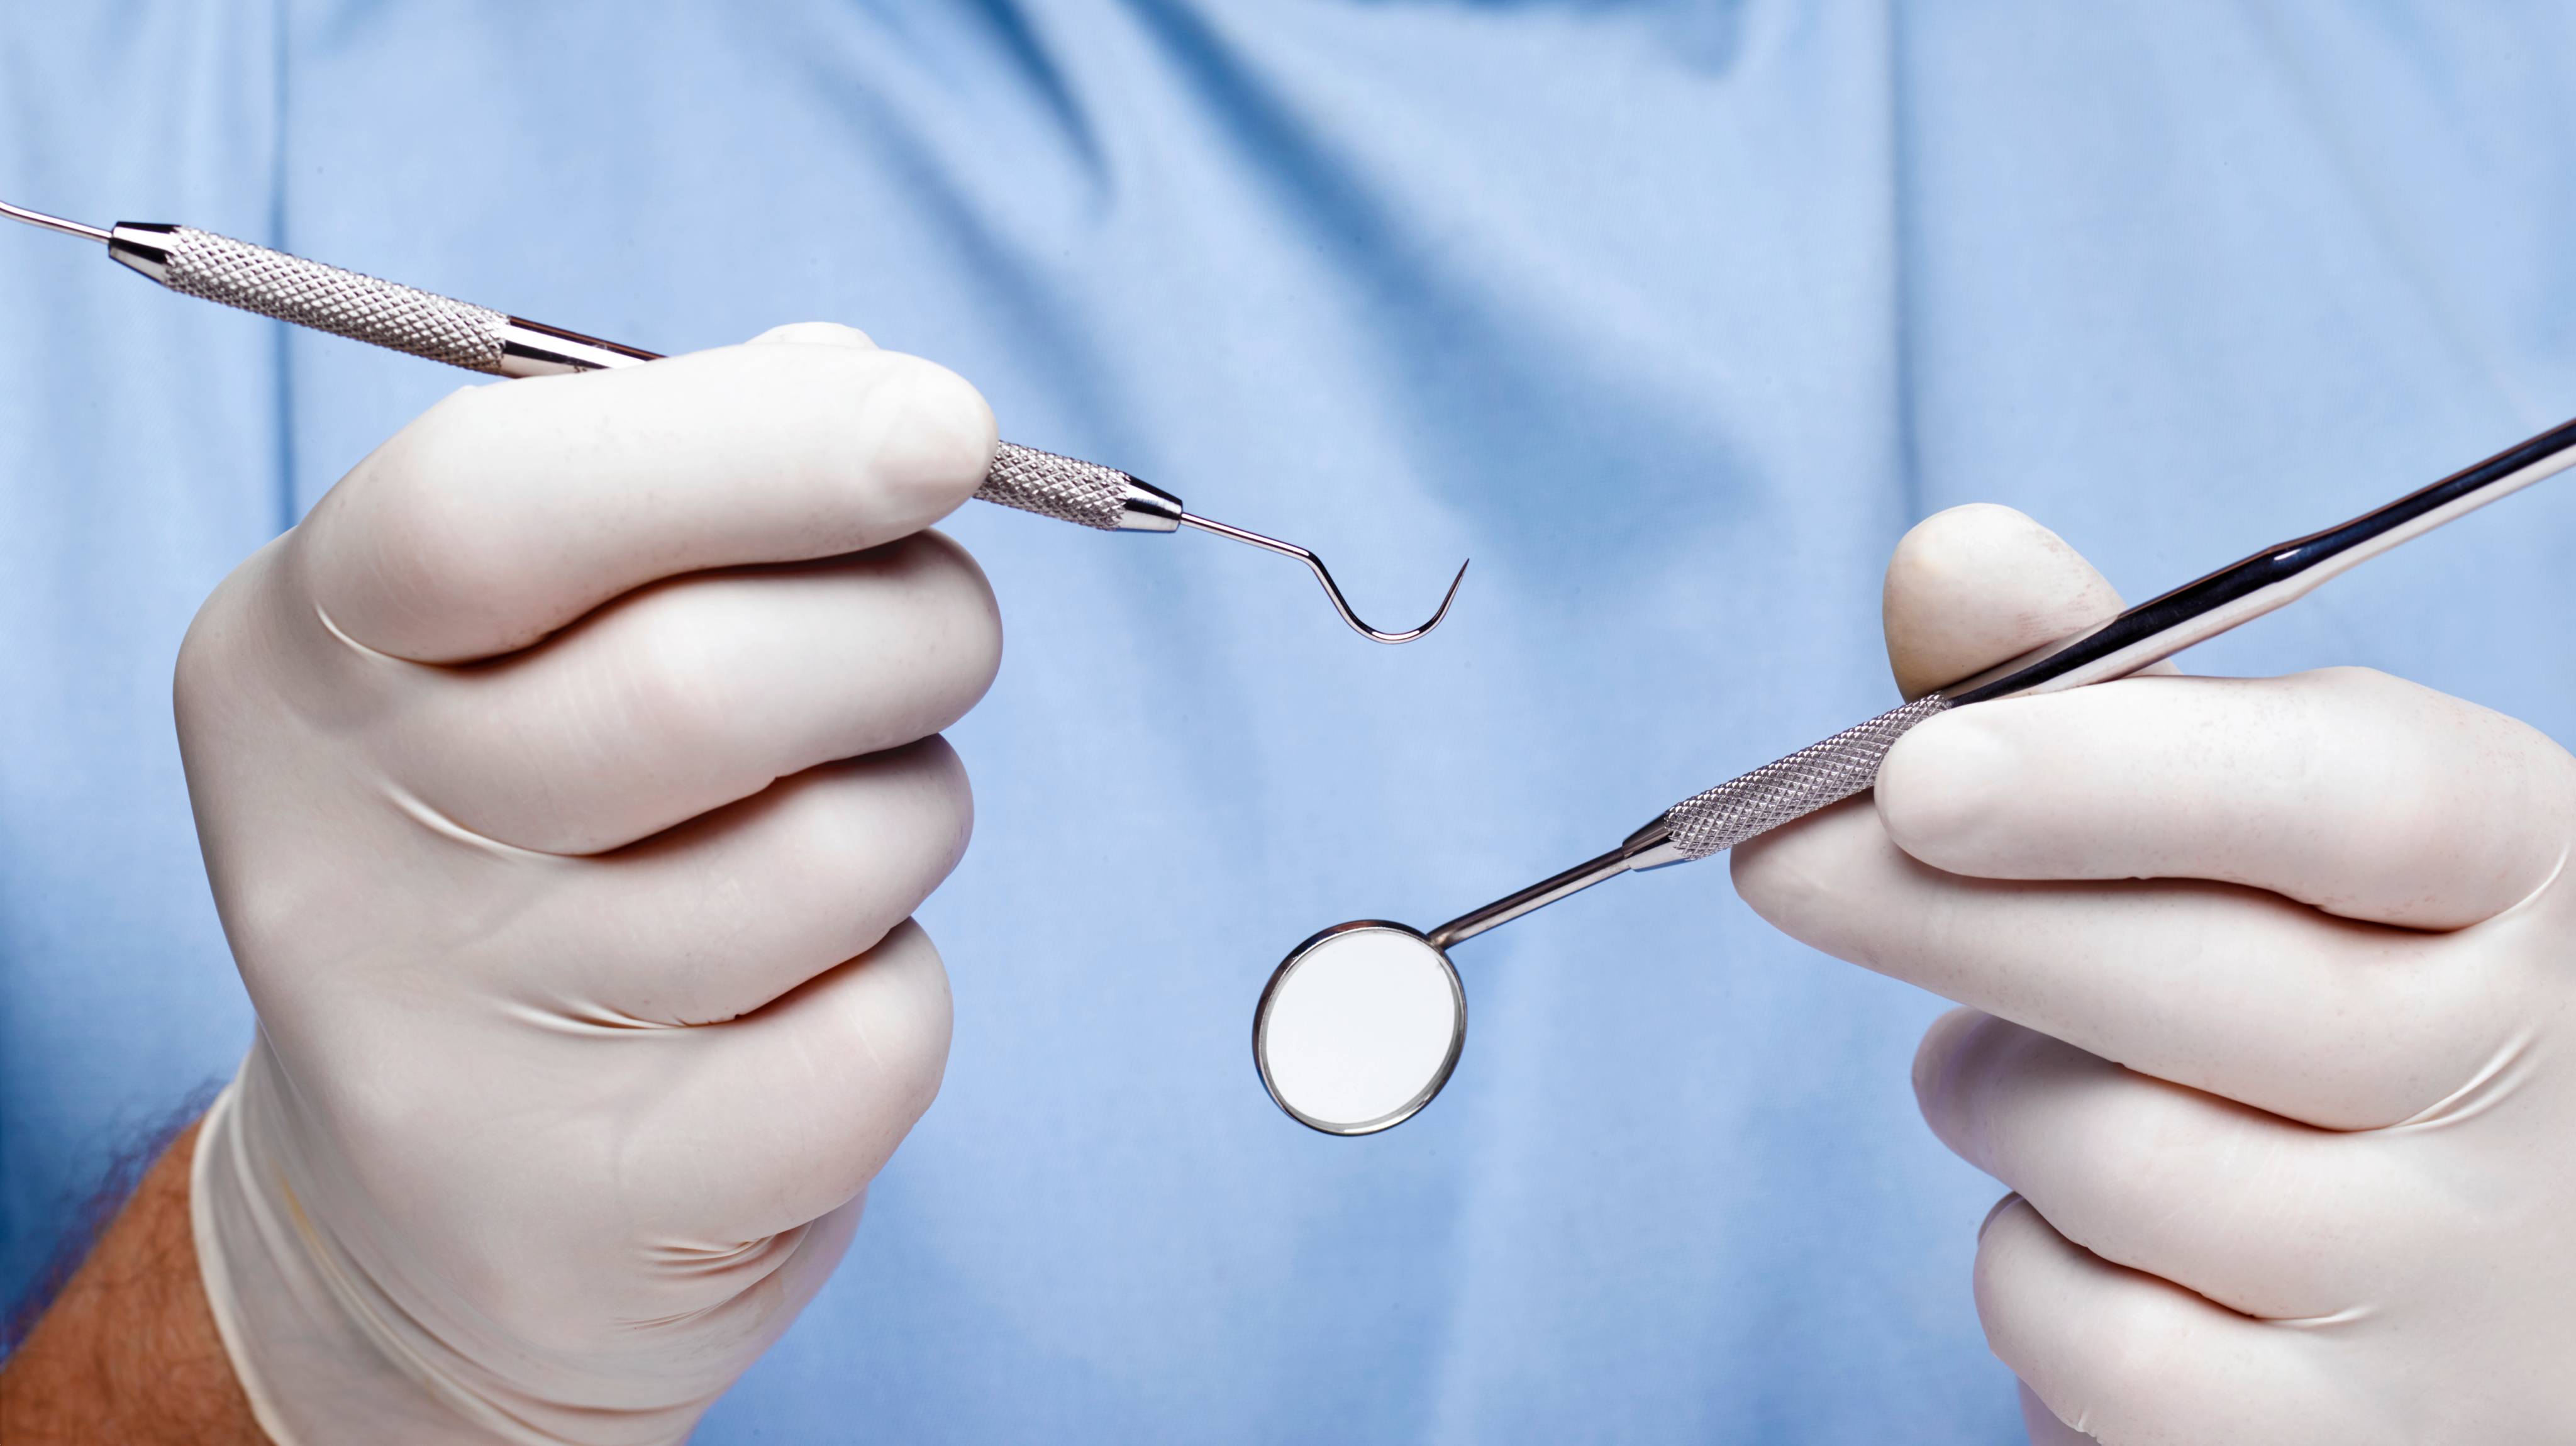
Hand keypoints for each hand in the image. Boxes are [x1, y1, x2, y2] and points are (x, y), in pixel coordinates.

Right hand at [176, 324, 1000, 1442]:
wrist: (437, 1214)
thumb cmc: (534, 850)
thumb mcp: (520, 643)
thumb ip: (678, 485)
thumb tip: (866, 384)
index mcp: (303, 656)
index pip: (492, 505)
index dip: (754, 449)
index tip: (948, 425)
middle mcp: (339, 853)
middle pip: (705, 682)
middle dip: (909, 626)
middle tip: (940, 632)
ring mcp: (457, 1050)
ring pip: (832, 857)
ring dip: (912, 809)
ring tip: (846, 830)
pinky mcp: (604, 1202)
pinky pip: (878, 1031)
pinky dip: (900, 987)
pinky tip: (807, 997)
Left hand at [1734, 504, 2575, 1443]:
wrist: (2512, 1274)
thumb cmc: (2347, 996)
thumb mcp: (2286, 831)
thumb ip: (2111, 700)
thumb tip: (1946, 565)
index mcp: (2527, 872)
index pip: (2357, 802)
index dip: (2120, 775)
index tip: (1916, 765)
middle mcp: (2533, 1078)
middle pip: (2185, 981)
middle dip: (1939, 911)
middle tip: (1783, 858)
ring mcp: (2456, 1285)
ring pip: (2106, 1159)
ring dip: (1999, 1101)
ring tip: (2039, 1073)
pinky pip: (2091, 1343)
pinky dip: (2033, 1277)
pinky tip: (2092, 1234)